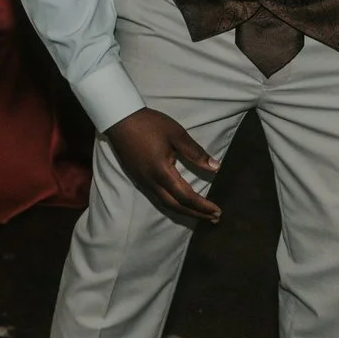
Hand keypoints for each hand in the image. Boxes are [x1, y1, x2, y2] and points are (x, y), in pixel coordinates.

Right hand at [104, 107, 222, 222]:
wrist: (120, 119)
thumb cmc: (150, 125)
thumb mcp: (176, 135)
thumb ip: (196, 153)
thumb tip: (216, 168)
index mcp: (162, 172)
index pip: (186, 196)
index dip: (203, 206)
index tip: (218, 211)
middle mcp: (151, 182)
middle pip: (176, 206)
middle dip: (195, 214)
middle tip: (213, 218)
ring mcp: (143, 181)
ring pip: (166, 203)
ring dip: (185, 211)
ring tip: (200, 213)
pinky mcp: (138, 178)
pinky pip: (158, 197)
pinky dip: (173, 203)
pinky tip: (180, 202)